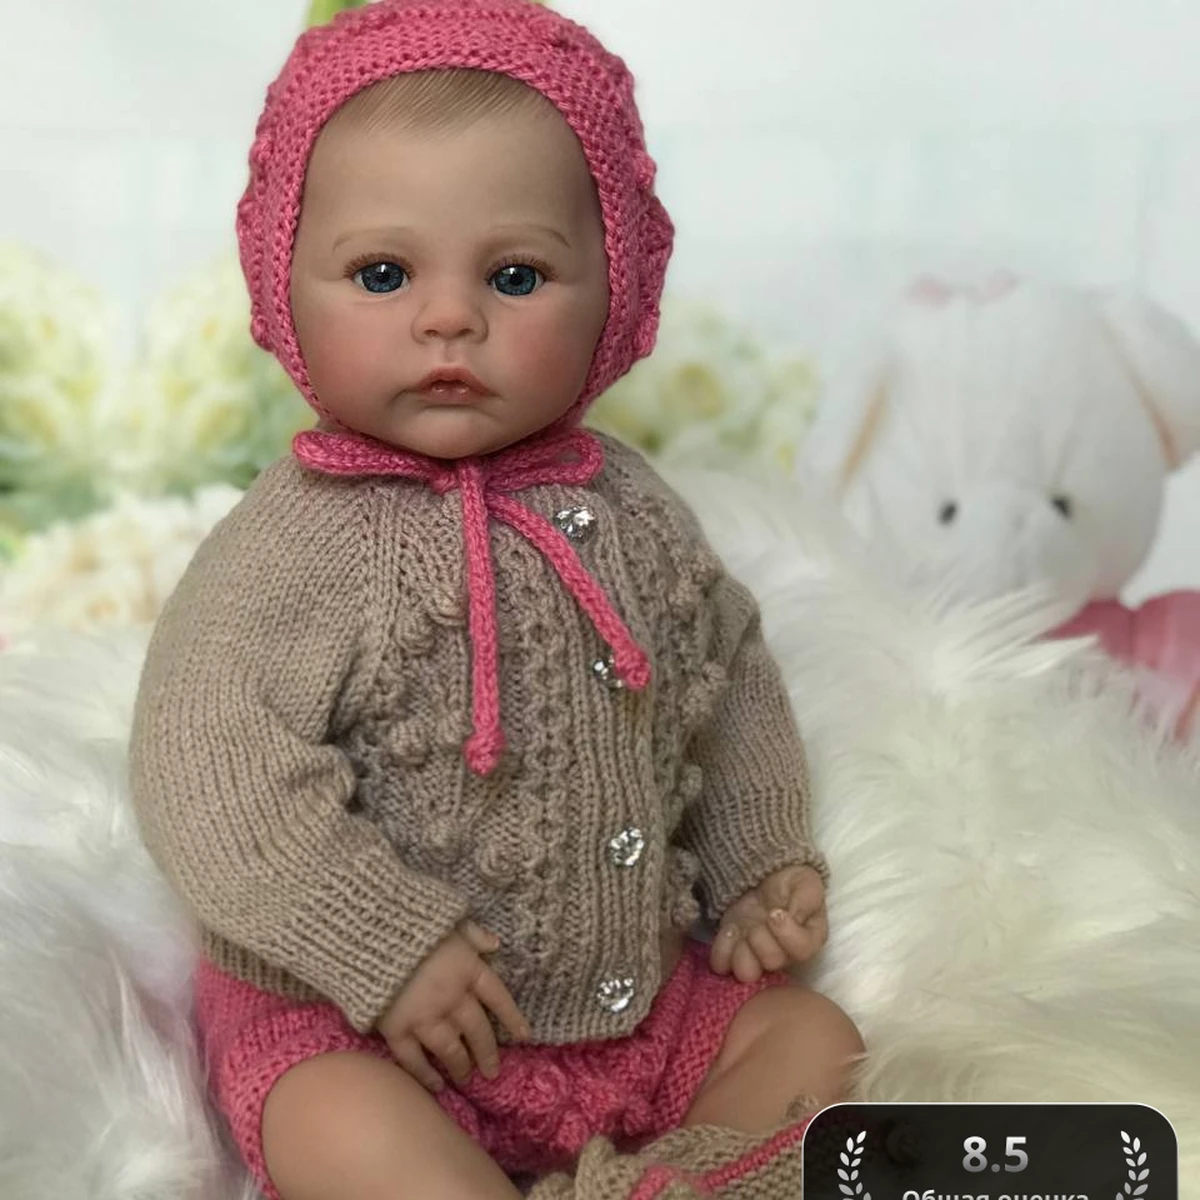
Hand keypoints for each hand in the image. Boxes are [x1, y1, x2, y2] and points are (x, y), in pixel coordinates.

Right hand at [377, 919, 529, 1091]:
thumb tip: (495, 944)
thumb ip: (474, 934)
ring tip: (467, 1079)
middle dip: (487, 1053)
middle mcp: (452, 998)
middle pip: (477, 1030)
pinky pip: (414, 1060)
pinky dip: (425, 1075)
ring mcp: (425, 1017)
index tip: (524, 1036)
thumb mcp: (451, 921)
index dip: (512, 1017)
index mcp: (468, 970)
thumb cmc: (413, 923)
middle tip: (492, 1072)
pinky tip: (436, 1086)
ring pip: (451, 1050)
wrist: (371, 934)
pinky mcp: (396, 1030)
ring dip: (461, 1067)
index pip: (498, 998)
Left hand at [710, 864, 827, 982]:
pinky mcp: (734, 952)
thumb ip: (805, 900)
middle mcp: (783, 954)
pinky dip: (722, 950)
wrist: (763, 878)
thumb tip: (793, 918)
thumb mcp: (805, 883)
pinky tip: (728, 930)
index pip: (802, 950)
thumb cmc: (790, 883)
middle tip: (757, 922)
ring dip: (739, 951)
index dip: (787, 934)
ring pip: (747, 972)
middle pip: (773, 962)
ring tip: (738, 929)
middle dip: (761, 940)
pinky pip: (723, 965)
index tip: (774, 913)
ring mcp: (757, 956)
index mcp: (808, 939)